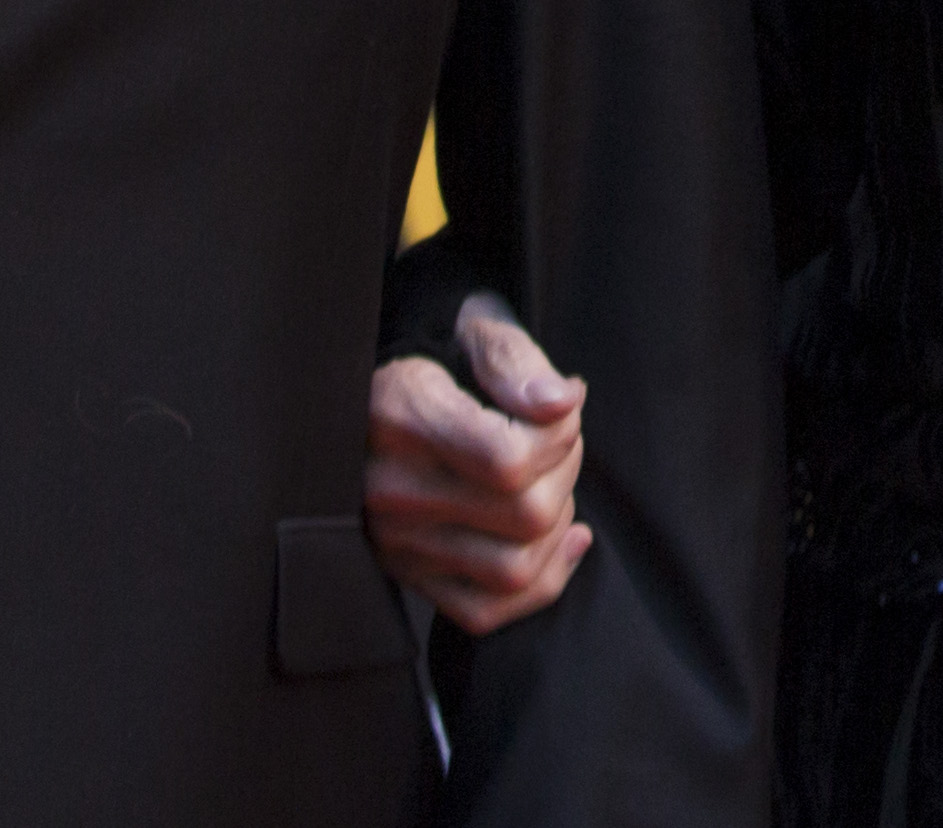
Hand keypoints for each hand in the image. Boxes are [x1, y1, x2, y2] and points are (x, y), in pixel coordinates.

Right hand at [364, 294, 592, 634]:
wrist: (376, 392)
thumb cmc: (439, 355)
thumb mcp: (474, 330)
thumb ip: (516, 362)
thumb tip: (562, 402)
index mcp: (399, 414)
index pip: (508, 459)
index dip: (560, 436)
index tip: (562, 405)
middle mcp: (388, 487)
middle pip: (524, 515)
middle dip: (566, 473)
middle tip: (560, 440)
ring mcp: (394, 541)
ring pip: (514, 569)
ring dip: (556, 526)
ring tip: (549, 483)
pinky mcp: (406, 575)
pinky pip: (487, 611)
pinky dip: (540, 582)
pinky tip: (560, 538)